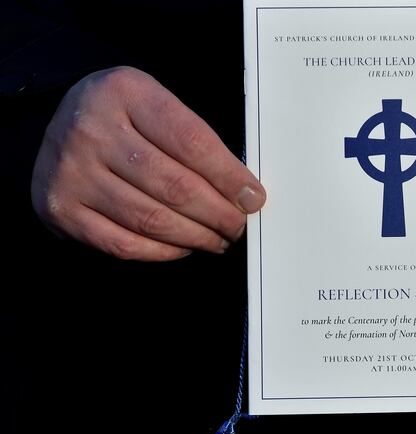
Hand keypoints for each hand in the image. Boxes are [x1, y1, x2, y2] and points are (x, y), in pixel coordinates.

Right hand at [31, 66, 265, 260]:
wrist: (56, 124)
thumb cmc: (123, 117)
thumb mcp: (155, 103)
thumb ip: (195, 139)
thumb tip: (242, 192)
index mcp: (124, 92)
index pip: (191, 142)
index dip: (229, 177)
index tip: (253, 198)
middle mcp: (92, 130)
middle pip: (174, 186)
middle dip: (218, 214)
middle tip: (238, 226)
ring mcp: (71, 172)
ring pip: (152, 219)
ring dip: (196, 236)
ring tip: (218, 239)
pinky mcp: (60, 210)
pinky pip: (124, 244)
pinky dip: (162, 252)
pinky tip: (184, 246)